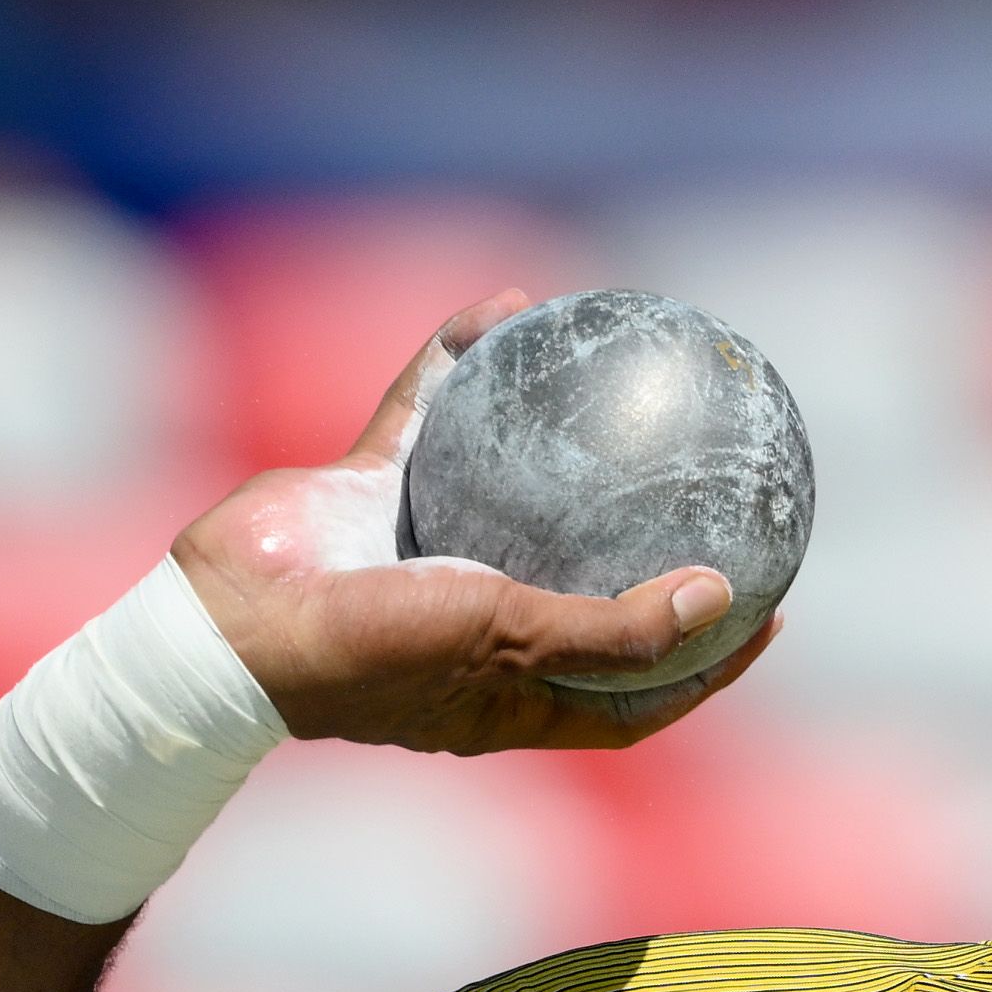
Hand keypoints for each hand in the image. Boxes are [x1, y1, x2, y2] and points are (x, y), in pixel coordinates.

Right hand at [173, 291, 769, 752]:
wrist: (225, 624)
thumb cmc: (374, 651)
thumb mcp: (512, 642)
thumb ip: (616, 628)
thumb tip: (722, 598)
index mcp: (515, 685)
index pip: (635, 685)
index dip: (705, 659)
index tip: (766, 612)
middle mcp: (478, 621)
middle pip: (585, 578)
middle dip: (645, 538)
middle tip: (716, 485)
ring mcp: (423, 550)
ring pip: (509, 478)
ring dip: (556, 425)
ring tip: (618, 371)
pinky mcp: (370, 486)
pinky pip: (428, 409)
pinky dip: (458, 360)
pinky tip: (502, 305)